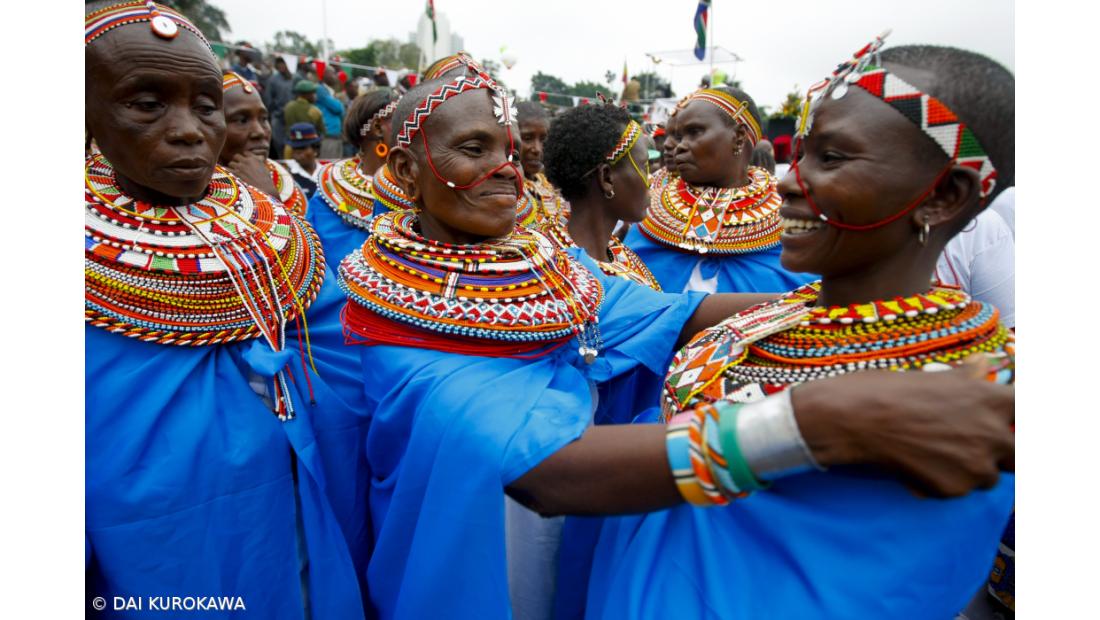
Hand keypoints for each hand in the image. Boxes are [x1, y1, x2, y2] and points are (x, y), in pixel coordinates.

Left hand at [227, 153, 278, 197]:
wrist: (264, 191)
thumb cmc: (266, 182)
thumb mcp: (265, 169)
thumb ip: (259, 162)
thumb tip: (258, 159)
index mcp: (255, 159)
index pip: (245, 152)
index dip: (244, 157)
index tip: (245, 162)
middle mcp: (247, 161)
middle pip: (236, 156)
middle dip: (237, 161)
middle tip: (238, 167)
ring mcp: (240, 167)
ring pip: (231, 163)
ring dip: (232, 168)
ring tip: (235, 174)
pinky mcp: (235, 174)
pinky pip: (226, 170)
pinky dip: (227, 173)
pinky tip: (229, 177)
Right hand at [791, 366, 1013, 497]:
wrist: (855, 418)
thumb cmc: (889, 389)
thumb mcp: (935, 376)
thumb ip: (967, 378)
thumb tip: (982, 366)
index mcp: (993, 399)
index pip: (1029, 414)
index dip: (1017, 421)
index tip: (1005, 423)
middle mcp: (994, 433)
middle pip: (1018, 454)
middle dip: (998, 451)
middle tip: (967, 444)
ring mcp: (976, 465)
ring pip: (988, 476)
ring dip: (970, 469)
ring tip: (935, 455)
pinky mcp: (954, 488)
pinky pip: (959, 490)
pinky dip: (943, 482)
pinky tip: (918, 465)